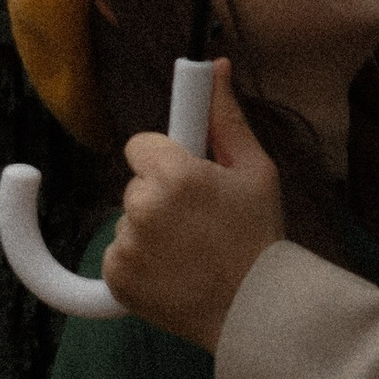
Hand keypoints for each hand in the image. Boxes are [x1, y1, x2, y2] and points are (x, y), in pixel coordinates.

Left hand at [103, 61, 286, 352]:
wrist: (256, 313)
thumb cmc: (260, 237)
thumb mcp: (256, 170)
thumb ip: (225, 117)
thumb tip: (214, 65)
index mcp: (175, 173)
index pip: (140, 145)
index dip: (165, 160)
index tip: (187, 177)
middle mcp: (144, 207)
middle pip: (136, 185)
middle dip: (161, 197)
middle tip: (202, 223)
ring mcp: (127, 245)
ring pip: (128, 222)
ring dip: (151, 232)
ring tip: (194, 253)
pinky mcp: (117, 279)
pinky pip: (118, 256)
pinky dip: (140, 264)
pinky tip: (175, 273)